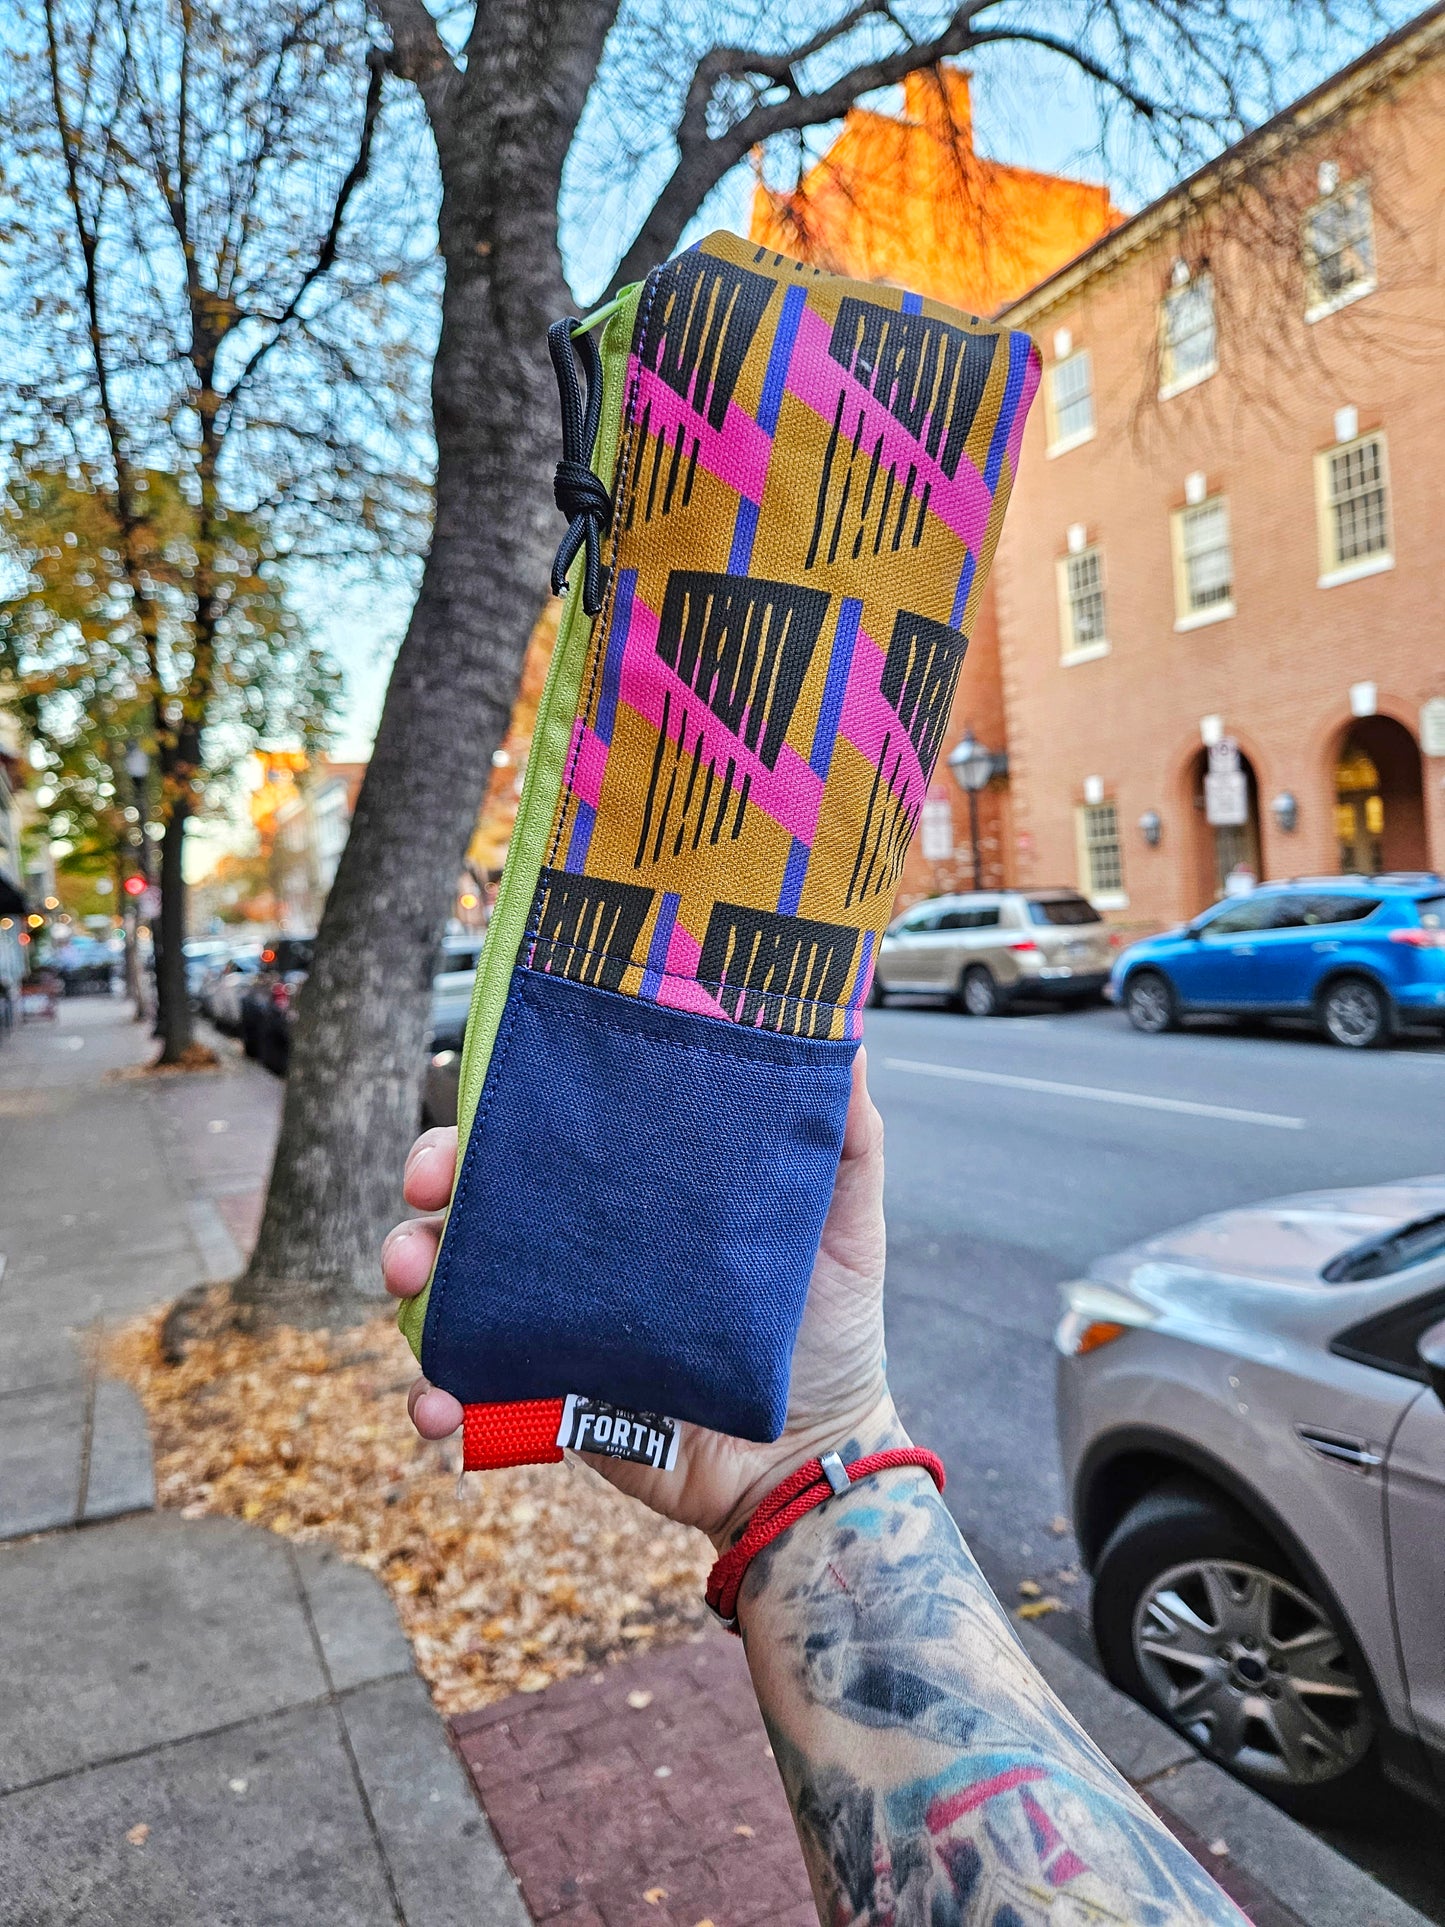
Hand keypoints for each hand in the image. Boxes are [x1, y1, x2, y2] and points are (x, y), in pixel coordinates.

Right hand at [382, 1049, 899, 1548]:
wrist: (816, 1458)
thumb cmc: (831, 1326)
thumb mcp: (845, 1219)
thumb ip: (844, 1135)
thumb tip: (845, 1031)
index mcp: (633, 1193)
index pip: (549, 1130)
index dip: (496, 1108)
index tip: (467, 1097)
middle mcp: (582, 1248)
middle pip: (479, 1195)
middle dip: (431, 1181)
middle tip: (423, 1191)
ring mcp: (554, 1321)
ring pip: (451, 1282)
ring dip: (411, 1272)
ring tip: (410, 1287)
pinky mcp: (545, 1396)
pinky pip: (467, 1388)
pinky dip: (436, 1393)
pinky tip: (438, 1404)